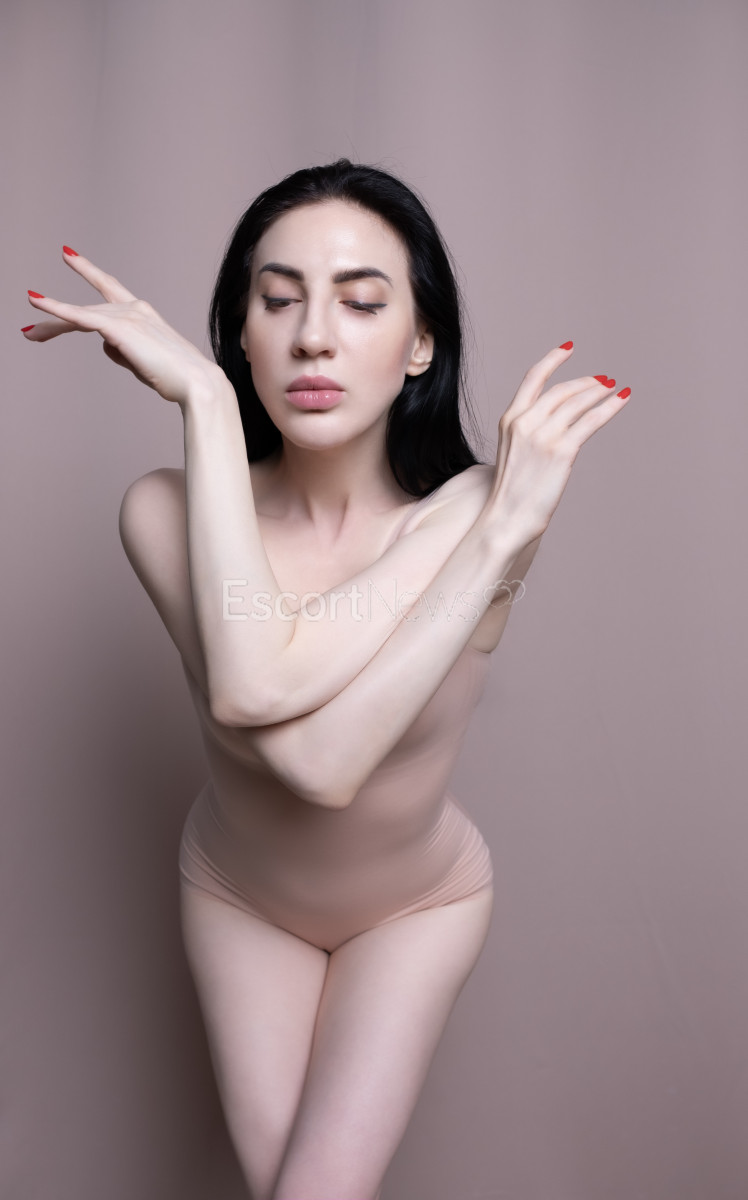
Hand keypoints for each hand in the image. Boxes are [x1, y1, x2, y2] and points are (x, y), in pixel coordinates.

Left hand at [22, 247, 223, 404]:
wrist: (196, 383)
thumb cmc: (175, 377)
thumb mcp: (143, 362)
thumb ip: (121, 350)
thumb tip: (104, 345)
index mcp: (143, 313)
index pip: (109, 287)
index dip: (87, 270)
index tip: (69, 255)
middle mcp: (133, 308)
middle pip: (86, 308)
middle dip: (56, 317)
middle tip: (32, 321)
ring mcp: (126, 316)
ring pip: (78, 316)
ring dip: (51, 326)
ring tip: (29, 333)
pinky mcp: (118, 328)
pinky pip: (79, 316)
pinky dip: (55, 310)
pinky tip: (35, 302)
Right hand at [487, 342, 631, 546]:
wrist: (506, 519)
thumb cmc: (511, 495)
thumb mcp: (513, 454)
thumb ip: (529, 435)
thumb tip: (556, 430)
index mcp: (510, 420)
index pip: (533, 379)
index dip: (552, 359)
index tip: (569, 348)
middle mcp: (525, 422)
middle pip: (561, 389)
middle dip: (585, 382)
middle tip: (603, 380)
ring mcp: (544, 435)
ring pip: (578, 402)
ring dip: (599, 391)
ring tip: (613, 387)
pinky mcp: (562, 450)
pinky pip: (591, 420)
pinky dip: (610, 406)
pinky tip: (622, 398)